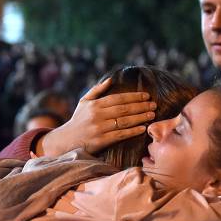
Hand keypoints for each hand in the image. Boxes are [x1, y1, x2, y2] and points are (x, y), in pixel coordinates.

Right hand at [38, 78, 156, 156]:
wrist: (66, 141)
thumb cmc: (77, 120)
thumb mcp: (83, 102)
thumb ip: (96, 90)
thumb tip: (110, 79)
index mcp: (95, 105)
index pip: (118, 98)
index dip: (134, 96)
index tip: (146, 96)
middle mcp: (97, 115)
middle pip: (124, 109)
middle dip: (140, 106)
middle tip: (154, 105)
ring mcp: (99, 128)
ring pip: (124, 121)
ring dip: (140, 118)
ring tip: (152, 115)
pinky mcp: (101, 141)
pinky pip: (120, 135)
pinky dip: (132, 131)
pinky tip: (142, 128)